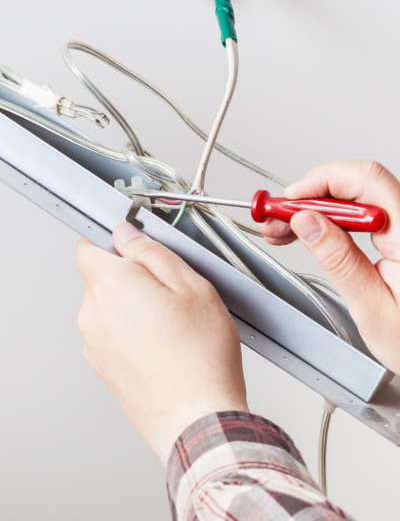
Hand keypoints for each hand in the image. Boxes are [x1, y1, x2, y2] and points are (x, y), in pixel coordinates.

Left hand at [75, 223, 247, 466]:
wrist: (196, 417)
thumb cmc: (200, 355)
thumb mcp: (189, 284)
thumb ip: (151, 251)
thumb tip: (127, 234)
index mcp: (110, 285)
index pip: (88, 248)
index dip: (113, 244)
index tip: (134, 250)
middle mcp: (92, 313)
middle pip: (102, 279)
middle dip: (130, 277)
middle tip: (169, 293)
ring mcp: (94, 344)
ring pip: (109, 308)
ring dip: (133, 307)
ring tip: (171, 325)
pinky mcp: (102, 368)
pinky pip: (112, 335)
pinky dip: (131, 333)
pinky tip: (163, 346)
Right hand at [259, 161, 399, 375]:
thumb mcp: (373, 308)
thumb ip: (340, 261)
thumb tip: (307, 222)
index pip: (367, 180)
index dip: (322, 181)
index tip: (289, 199)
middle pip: (358, 184)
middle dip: (310, 197)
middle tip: (277, 218)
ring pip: (355, 197)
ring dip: (315, 208)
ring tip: (283, 228)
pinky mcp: (398, 236)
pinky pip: (360, 213)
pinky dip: (330, 219)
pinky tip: (307, 231)